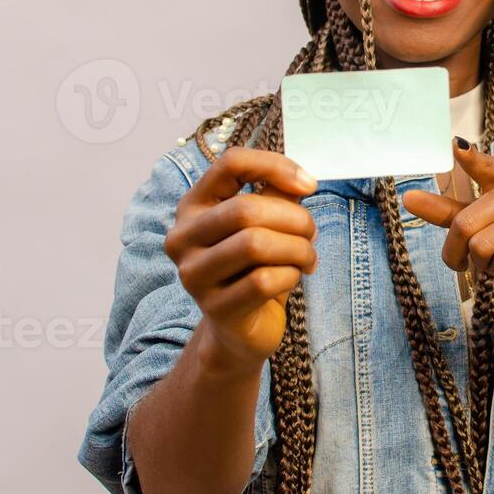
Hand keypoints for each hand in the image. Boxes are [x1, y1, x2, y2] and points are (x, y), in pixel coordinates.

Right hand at [164, 146, 320, 371]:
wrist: (240, 329)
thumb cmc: (254, 267)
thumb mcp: (266, 223)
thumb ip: (277, 194)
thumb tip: (302, 181)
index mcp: (192, 207)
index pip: (230, 164)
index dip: (275, 166)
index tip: (309, 185)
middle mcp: (182, 238)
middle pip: (245, 209)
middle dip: (293, 219)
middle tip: (312, 233)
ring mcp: (193, 275)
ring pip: (255, 244)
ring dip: (297, 248)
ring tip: (308, 257)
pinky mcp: (214, 308)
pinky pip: (264, 281)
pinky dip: (290, 275)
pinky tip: (292, 278)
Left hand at [401, 137, 493, 321]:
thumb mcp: (485, 221)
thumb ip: (448, 211)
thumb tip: (409, 198)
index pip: (485, 165)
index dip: (469, 157)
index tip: (455, 147)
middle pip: (467, 223)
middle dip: (457, 251)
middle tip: (461, 262)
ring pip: (483, 245)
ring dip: (481, 264)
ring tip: (493, 263)